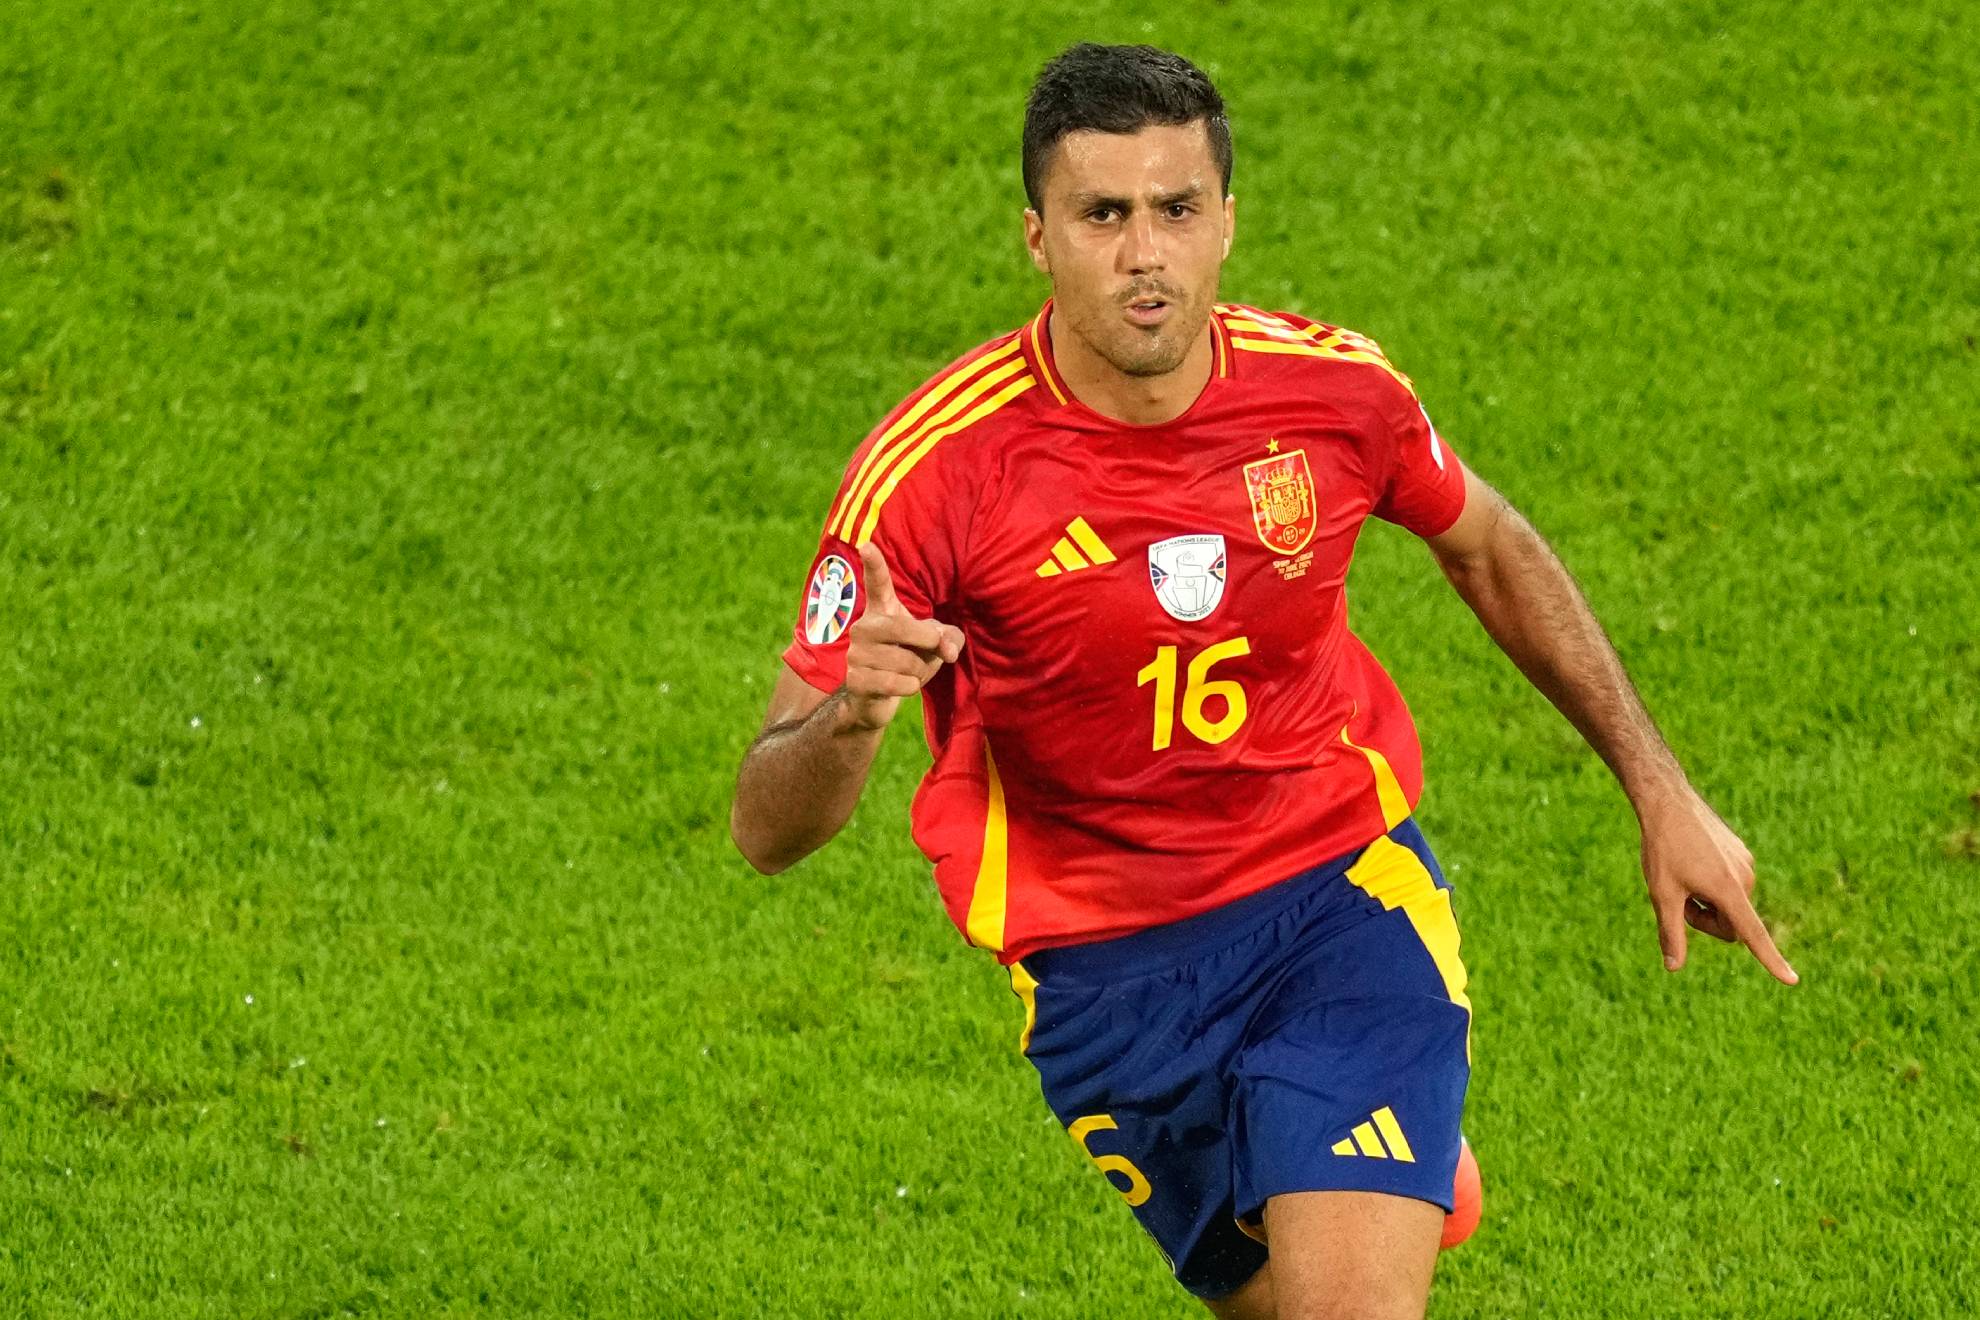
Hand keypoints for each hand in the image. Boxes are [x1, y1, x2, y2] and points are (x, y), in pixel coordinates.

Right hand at [836, 541, 964, 732]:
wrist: (876, 697)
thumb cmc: (908, 661)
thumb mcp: (934, 646)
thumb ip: (949, 639)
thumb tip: (948, 650)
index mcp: (882, 611)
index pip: (878, 583)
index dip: (874, 564)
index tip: (866, 544)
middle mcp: (864, 627)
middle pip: (902, 628)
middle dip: (926, 642)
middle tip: (932, 649)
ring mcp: (856, 653)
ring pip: (904, 661)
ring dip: (919, 671)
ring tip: (910, 671)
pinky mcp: (855, 679)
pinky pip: (896, 683)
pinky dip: (910, 687)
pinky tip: (902, 685)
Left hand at [1638, 786, 1797, 984]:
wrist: (1668, 803)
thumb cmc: (1662, 850)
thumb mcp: (1662, 894)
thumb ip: (1671, 933)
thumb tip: (1673, 968)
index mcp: (1729, 891)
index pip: (1752, 935)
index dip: (1770, 960)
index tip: (1792, 981)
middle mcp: (1746, 879)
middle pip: (1730, 925)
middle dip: (1705, 922)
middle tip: (1678, 900)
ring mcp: (1746, 864)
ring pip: (1729, 905)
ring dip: (1707, 902)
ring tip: (1683, 876)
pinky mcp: (1742, 853)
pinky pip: (1729, 884)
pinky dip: (1711, 885)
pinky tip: (1691, 862)